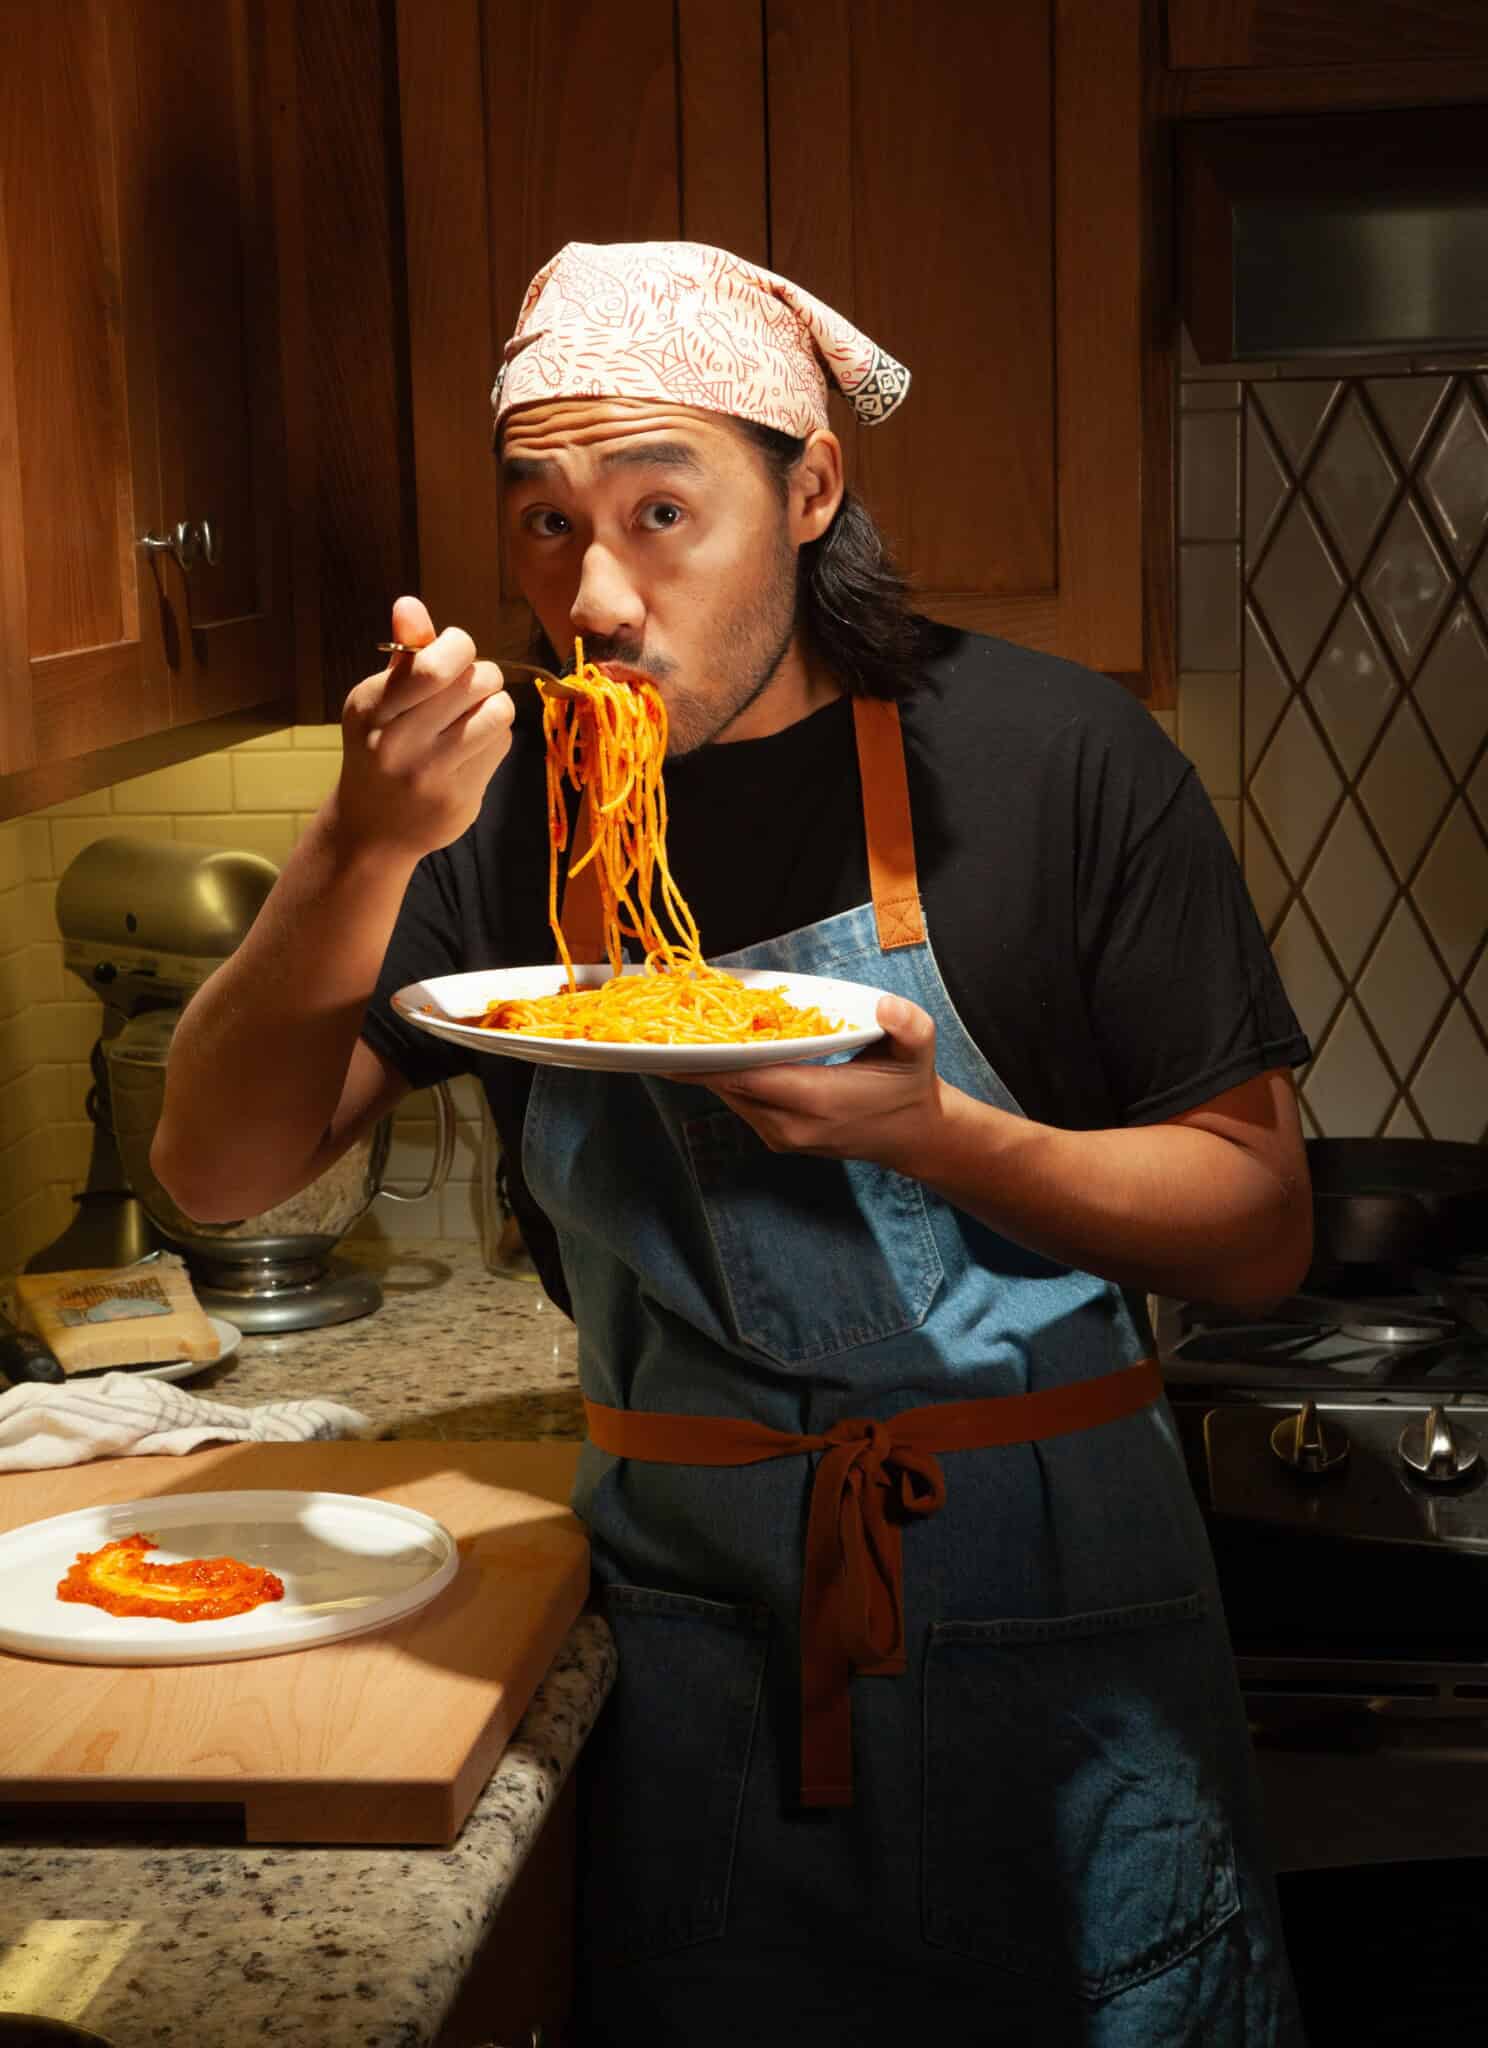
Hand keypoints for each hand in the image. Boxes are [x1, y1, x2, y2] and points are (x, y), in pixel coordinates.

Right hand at [334, 595, 514, 861]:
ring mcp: (430, 774)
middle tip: (467, 689)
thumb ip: (404, 653)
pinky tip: (472, 747)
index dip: (460, 648)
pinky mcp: (459, 799)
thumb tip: (410, 603)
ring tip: (473, 714)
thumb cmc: (378, 747)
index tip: (454, 654)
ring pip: (499, 712)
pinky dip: (495, 737)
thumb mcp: (380, 698)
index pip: (435, 665)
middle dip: (481, 675)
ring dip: (494, 706)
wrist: (373, 827)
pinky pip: (502, 744)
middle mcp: (396, 742)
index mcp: (372, 707)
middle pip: (478, 681)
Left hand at [694, 994, 945, 1173]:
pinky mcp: (777, 1138)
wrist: (912, 1135)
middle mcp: (791, 1125)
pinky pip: (741, 1103)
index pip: (748, 1079)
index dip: (708, 1060)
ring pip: (730, 1095)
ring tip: (685, 1031)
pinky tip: (718, 1052)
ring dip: (710, 1067)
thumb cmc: (909, 1086)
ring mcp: (782, 1137)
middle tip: (665, 1022)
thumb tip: (885, 1008)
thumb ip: (908, 1026)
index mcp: (819, 1101)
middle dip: (698, 1057)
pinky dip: (728, 1078)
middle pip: (729, 1086)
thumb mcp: (918, 1050)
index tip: (672, 1041)